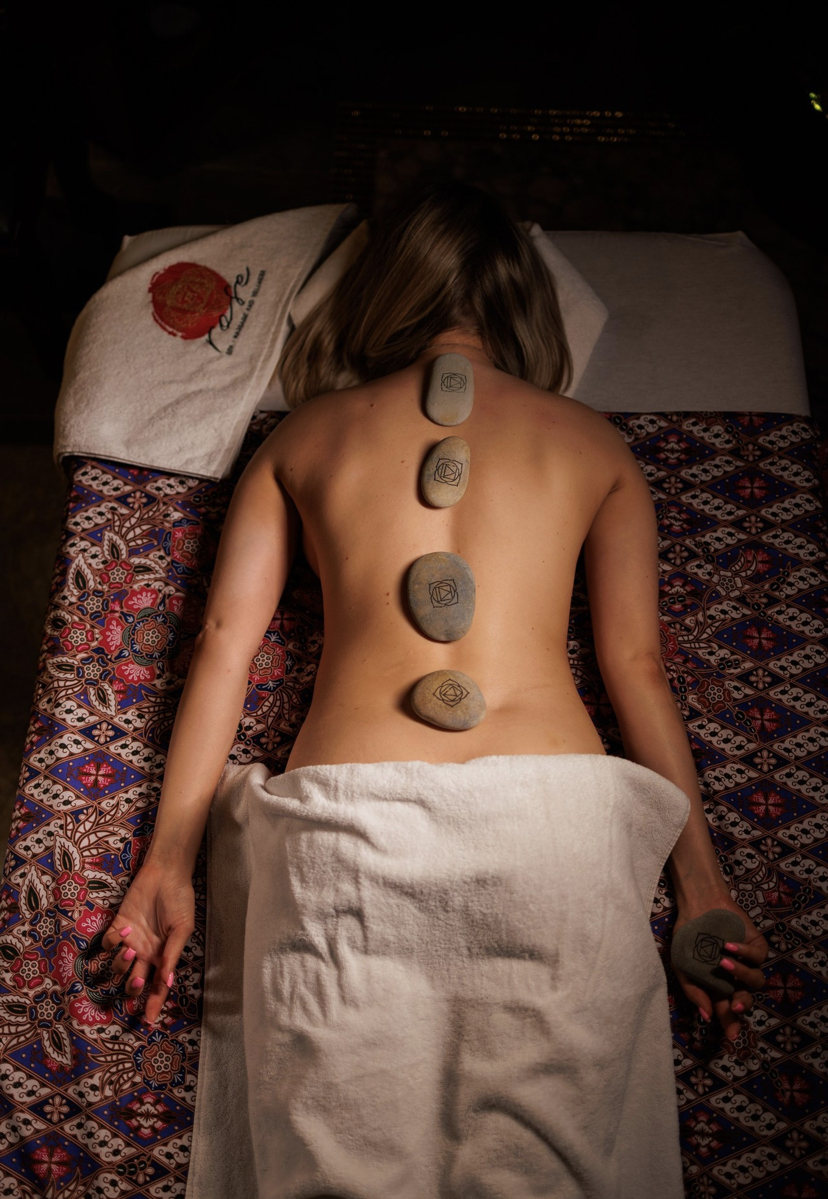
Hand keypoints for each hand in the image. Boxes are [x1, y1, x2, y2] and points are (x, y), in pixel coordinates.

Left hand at [100, 855, 195, 1026]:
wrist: (165, 874)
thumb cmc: (179, 900)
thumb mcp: (182, 928)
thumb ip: (172, 954)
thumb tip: (165, 982)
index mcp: (164, 956)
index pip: (157, 987)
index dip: (153, 1005)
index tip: (148, 1023)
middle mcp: (146, 953)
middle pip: (135, 982)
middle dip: (133, 987)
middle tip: (138, 980)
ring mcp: (131, 941)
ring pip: (119, 967)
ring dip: (122, 964)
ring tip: (132, 949)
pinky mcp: (118, 927)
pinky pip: (107, 944)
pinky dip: (112, 943)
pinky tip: (124, 931)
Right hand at [672, 893, 768, 1039]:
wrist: (696, 904)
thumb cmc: (687, 935)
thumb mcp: (682, 965)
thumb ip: (693, 991)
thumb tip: (707, 1016)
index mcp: (718, 986)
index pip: (728, 1010)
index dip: (731, 1024)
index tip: (732, 1037)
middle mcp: (736, 978)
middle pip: (746, 999)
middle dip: (742, 1005)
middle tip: (735, 1006)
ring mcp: (748, 962)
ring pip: (756, 980)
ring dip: (741, 975)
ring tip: (723, 964)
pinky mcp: (757, 945)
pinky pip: (758, 956)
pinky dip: (744, 953)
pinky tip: (728, 946)